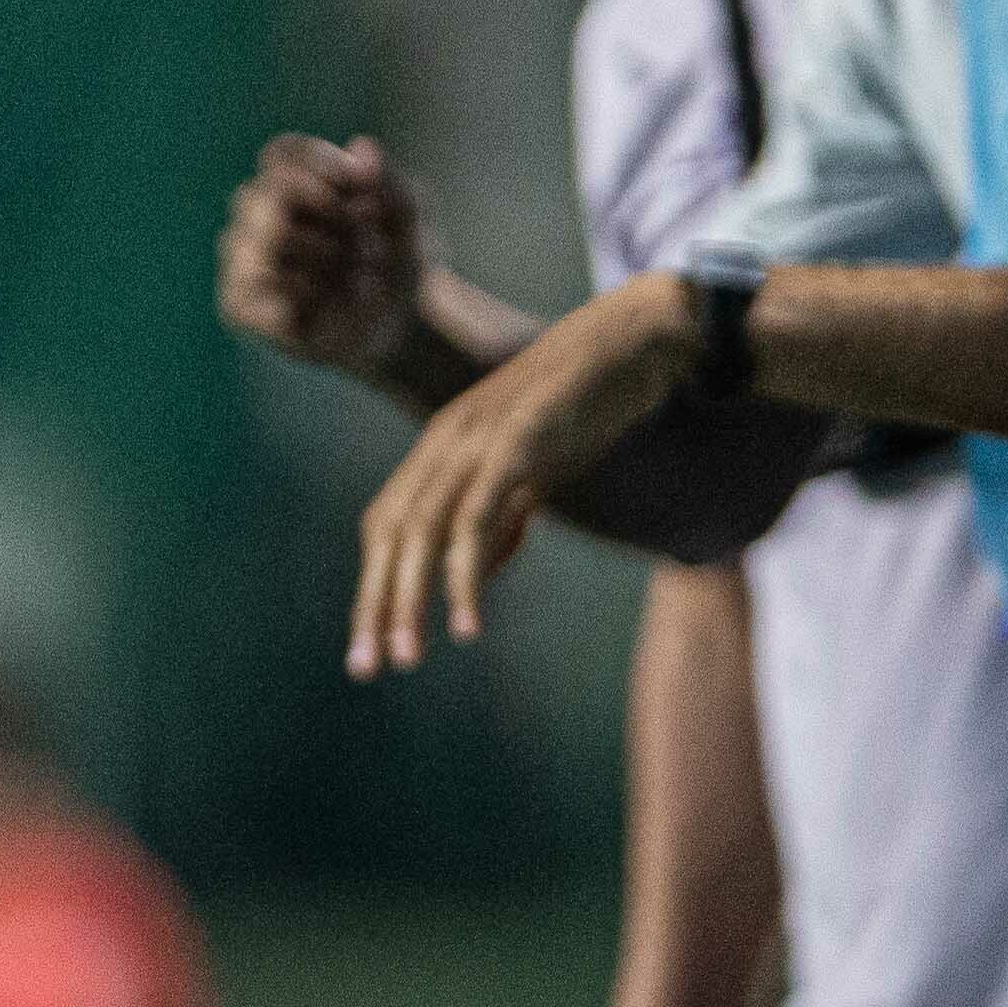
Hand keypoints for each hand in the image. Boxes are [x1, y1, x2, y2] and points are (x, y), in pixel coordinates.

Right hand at [219, 133, 431, 385]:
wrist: (388, 331)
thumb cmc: (389, 265)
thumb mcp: (405, 222)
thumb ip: (388, 181)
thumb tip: (362, 146)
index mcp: (285, 181)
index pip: (283, 154)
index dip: (327, 171)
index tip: (369, 202)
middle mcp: (254, 214)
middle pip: (278, 194)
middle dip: (337, 222)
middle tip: (371, 249)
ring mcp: (240, 256)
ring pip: (275, 238)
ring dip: (332, 261)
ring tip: (358, 280)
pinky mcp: (237, 302)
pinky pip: (266, 286)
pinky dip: (312, 297)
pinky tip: (330, 308)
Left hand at [348, 281, 695, 672]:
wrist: (639, 339)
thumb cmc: (589, 405)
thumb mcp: (533, 471)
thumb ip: (498, 520)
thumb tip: (467, 579)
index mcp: (445, 446)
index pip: (388, 524)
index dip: (374, 586)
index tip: (370, 646)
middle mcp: (448, 441)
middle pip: (392, 532)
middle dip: (376, 604)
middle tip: (368, 668)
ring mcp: (480, 438)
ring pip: (422, 529)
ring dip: (409, 599)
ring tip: (407, 657)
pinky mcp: (519, 441)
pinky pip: (478, 517)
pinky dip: (464, 573)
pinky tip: (466, 622)